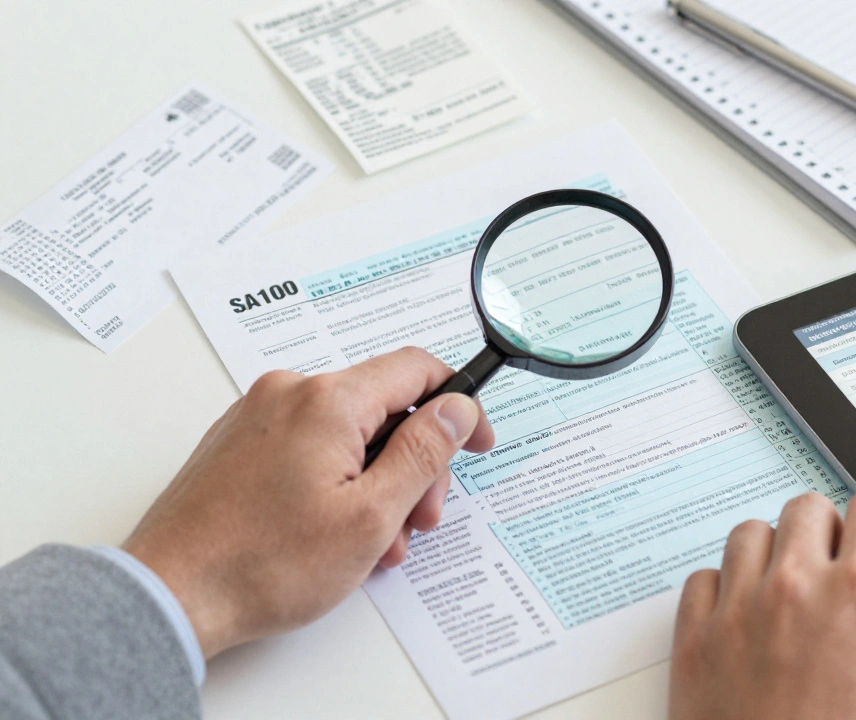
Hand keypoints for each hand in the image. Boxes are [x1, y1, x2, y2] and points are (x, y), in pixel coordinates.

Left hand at [123, 347, 494, 658]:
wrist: (171, 594)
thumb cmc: (262, 563)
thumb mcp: (371, 516)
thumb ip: (423, 453)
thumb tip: (456, 408)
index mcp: (327, 401)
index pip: (416, 369)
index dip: (459, 403)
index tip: (475, 440)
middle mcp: (289, 393)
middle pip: (383, 407)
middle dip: (414, 463)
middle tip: (418, 520)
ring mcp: (258, 416)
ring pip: (348, 432)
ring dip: (376, 481)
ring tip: (371, 543)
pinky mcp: (240, 442)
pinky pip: (310, 446)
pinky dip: (336, 481)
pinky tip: (335, 531)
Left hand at [669, 489, 855, 719]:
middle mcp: (795, 585)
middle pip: (809, 509)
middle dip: (830, 536)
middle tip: (843, 585)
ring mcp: (737, 609)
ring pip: (751, 533)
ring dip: (775, 554)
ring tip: (795, 603)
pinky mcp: (694, 639)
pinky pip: (704, 578)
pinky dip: (725, 591)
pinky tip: (750, 626)